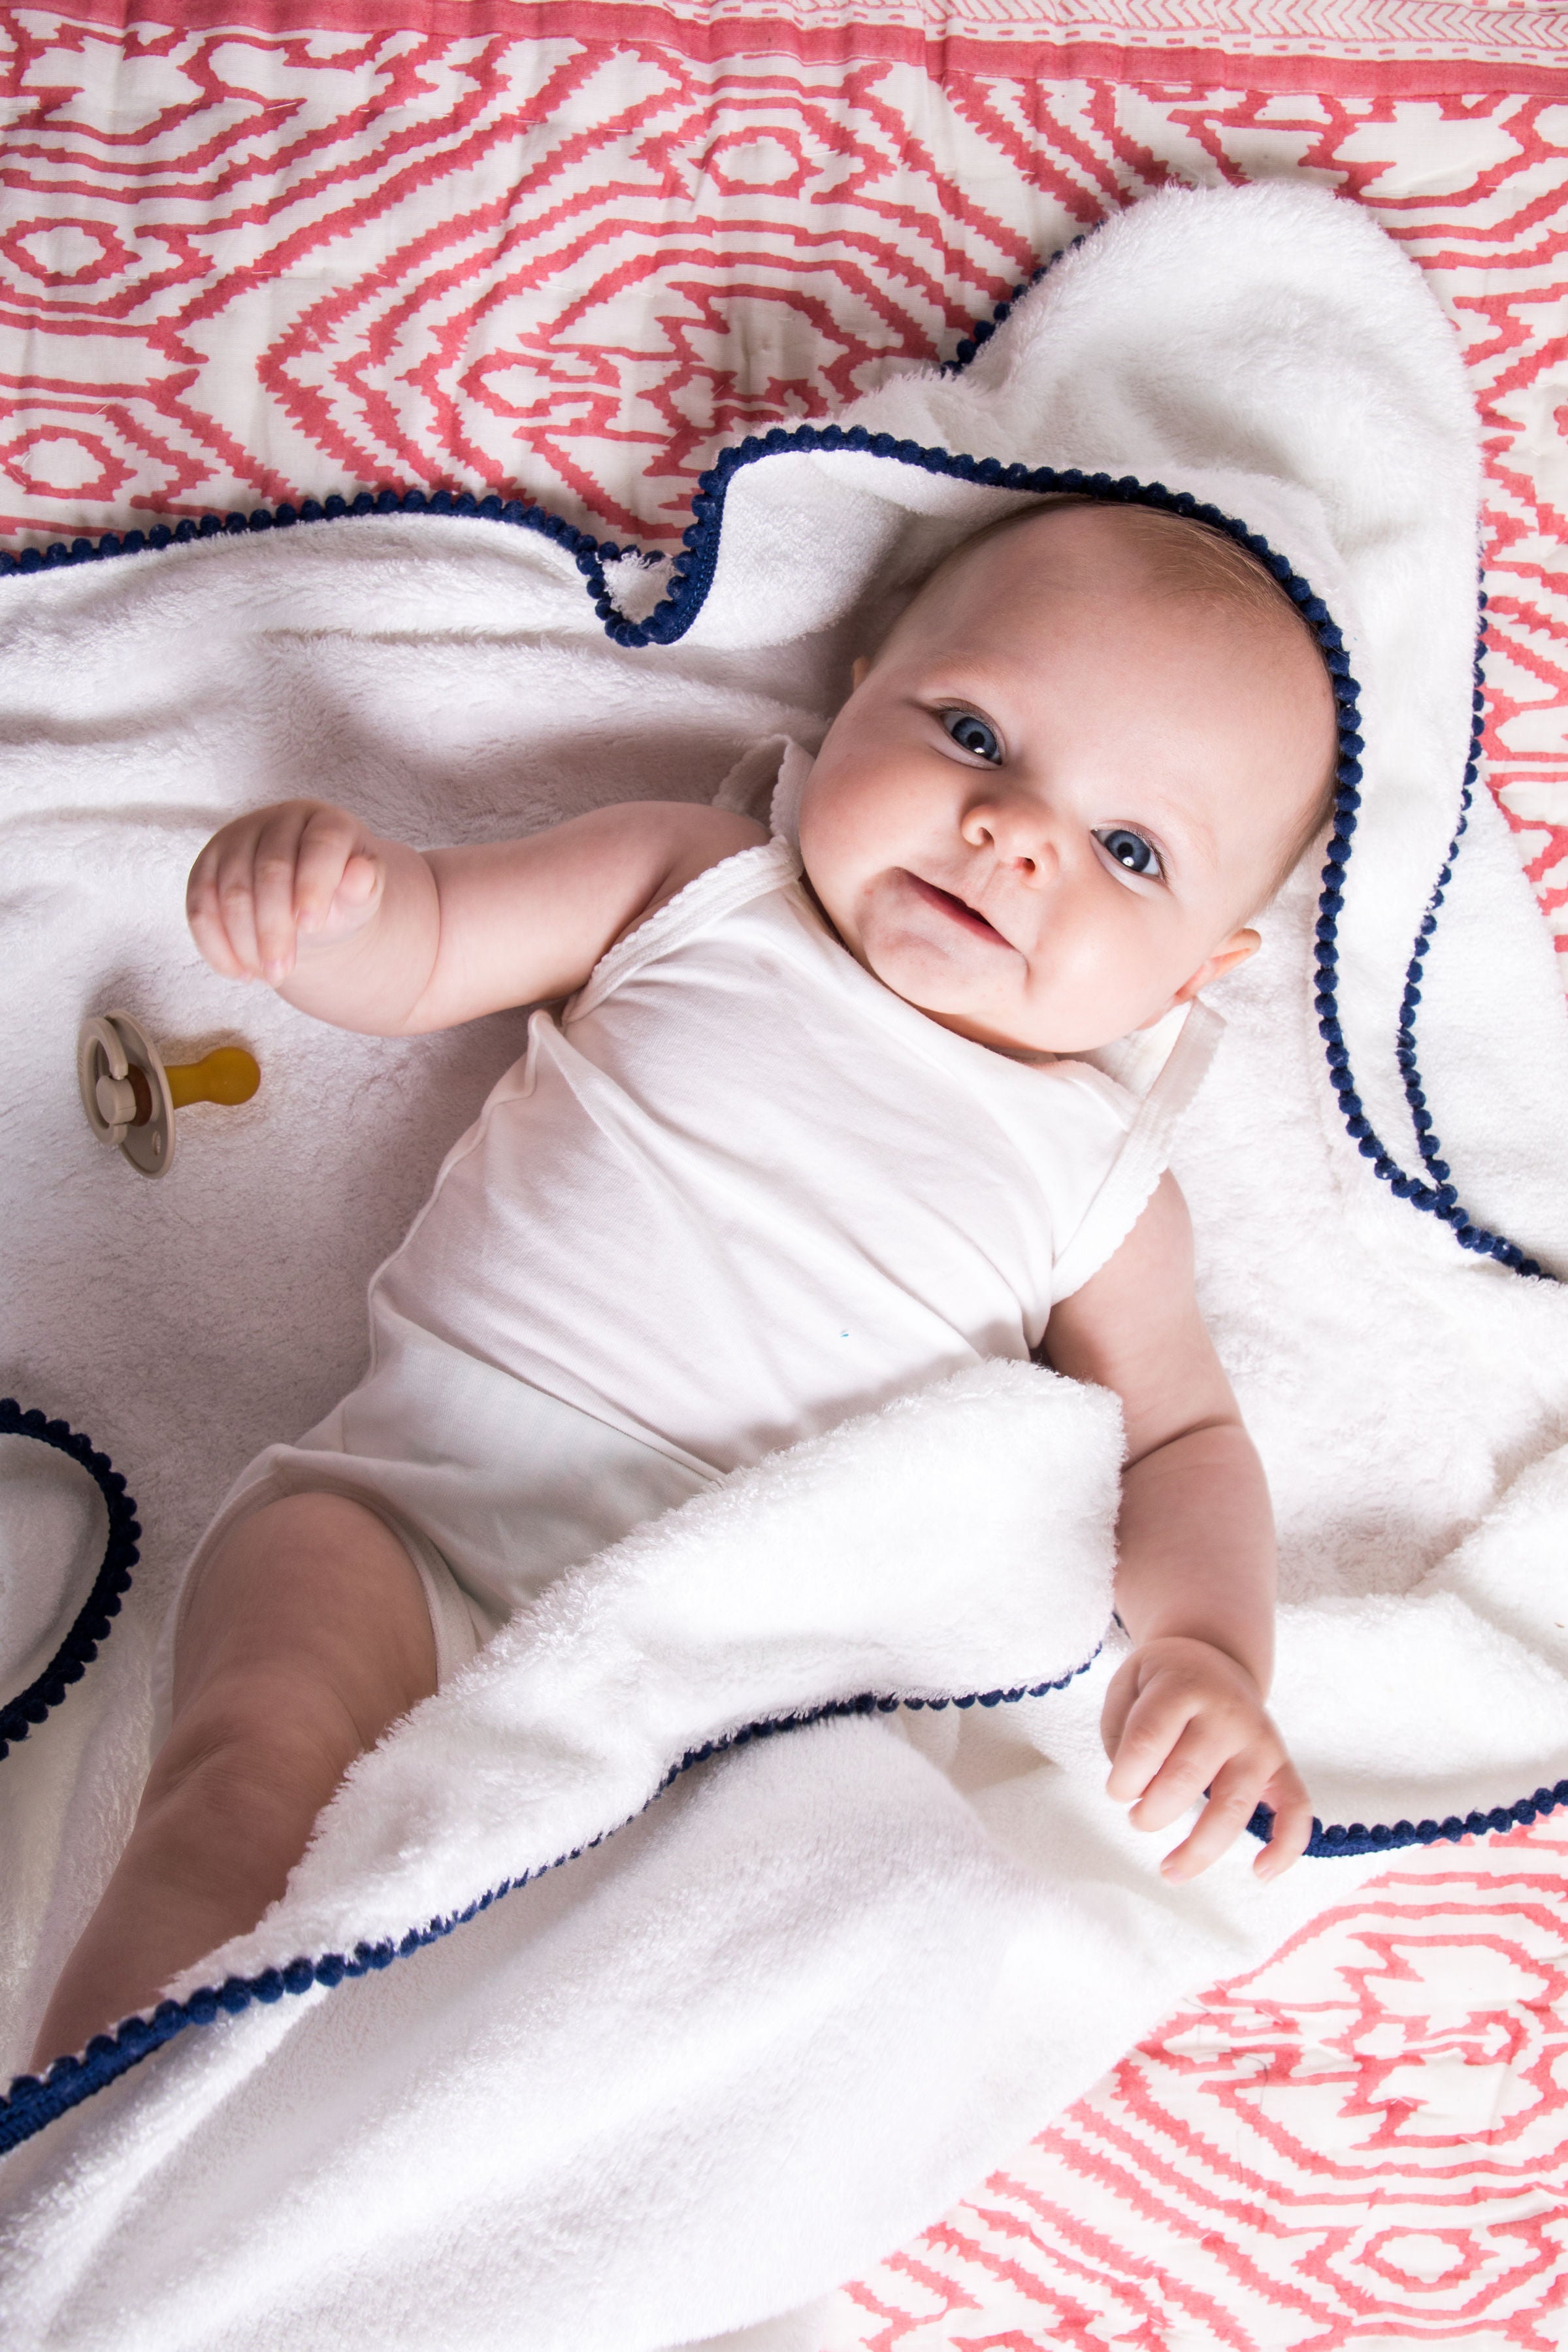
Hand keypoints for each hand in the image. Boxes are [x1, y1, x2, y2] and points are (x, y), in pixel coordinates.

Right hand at [187, 800, 385, 985]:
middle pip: (269, 872)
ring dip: (246, 943)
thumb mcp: (360, 899)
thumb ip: (363, 888)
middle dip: (274, 928)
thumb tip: (362, 873)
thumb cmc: (340, 899)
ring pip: (230, 892)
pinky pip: (200, 907)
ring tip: (270, 976)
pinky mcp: (207, 868)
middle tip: (283, 972)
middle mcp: (278, 822)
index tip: (311, 926)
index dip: (313, 884)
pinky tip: (241, 973)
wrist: (307, 905)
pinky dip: (216, 946)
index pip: (320, 846)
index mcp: (325, 822)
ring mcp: (236, 841)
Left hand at [1101, 1635, 1312, 1882]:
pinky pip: (1296, 1809)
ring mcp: (1260, 1741)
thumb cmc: (1162, 1685)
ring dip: (1199, 1848)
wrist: (1214, 1659)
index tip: (1117, 1792)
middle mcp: (1226, 1715)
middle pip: (1187, 1776)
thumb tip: (1140, 1794)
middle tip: (1138, 1820)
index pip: (1148, 1740)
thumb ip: (1122, 1736)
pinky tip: (1260, 1873)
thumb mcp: (1127, 1687)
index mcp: (1182, 1688)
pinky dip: (1285, 1846)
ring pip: (1234, 1806)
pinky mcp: (1282, 1765)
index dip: (1125, 1779)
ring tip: (1170, 1871)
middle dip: (1153, 1813)